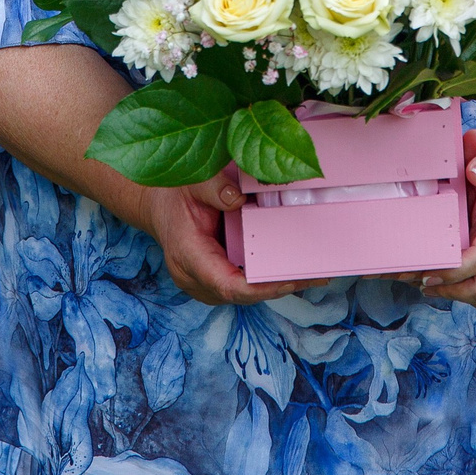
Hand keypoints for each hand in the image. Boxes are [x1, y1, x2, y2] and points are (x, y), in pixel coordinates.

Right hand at [142, 175, 319, 306]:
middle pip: (243, 293)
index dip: (261, 288)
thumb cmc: (173, 194)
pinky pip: (244, 284)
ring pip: (246, 292)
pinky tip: (294, 266)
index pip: (227, 285)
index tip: (291, 280)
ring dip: (278, 283)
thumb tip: (239, 199)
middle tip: (318, 272)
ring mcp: (204, 284)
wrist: (158, 206)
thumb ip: (214, 189)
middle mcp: (195, 278)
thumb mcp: (191, 182)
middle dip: (281, 285)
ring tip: (315, 271)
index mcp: (188, 256)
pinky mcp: (215, 281)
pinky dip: (268, 278)